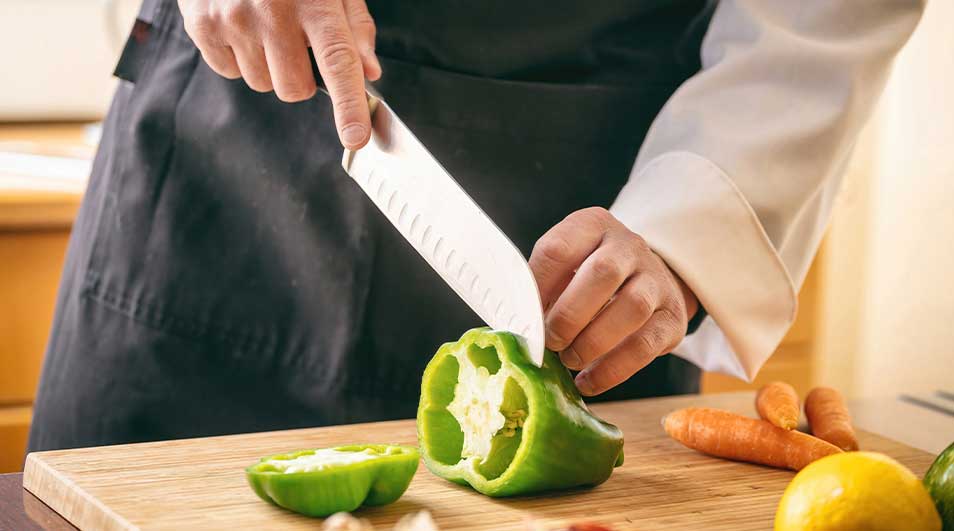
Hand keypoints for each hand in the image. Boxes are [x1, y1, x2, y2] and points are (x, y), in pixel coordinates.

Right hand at [179, 0, 380, 148]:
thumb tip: (369, 71)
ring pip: (261, 83)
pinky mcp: (202, 26)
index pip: (337, 63)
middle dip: (300, 77)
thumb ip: (355, 25)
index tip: (356, 137)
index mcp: (314, 2)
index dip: (348, 105)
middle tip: (295, 44)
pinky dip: (237, 57)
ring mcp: (234, 20)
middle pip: (294, 89)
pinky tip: (241, 26)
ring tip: (264, 26)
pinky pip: (228, 72)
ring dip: (268, 66)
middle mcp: (272, 13)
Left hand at [529, 207, 698, 395]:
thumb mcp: (564, 266)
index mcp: (592, 226)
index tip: (525, 316)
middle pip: (603, 273)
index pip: (559, 248)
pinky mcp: (672, 316)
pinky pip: (646, 345)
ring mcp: (656, 279)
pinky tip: (589, 381)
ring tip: (570, 359)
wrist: (646, 279)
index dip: (538, 286)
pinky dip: (613, 369)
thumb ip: (542, 288)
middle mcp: (628, 246)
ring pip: (632, 307)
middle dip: (569, 315)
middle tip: (550, 342)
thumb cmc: (588, 276)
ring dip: (593, 341)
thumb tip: (518, 327)